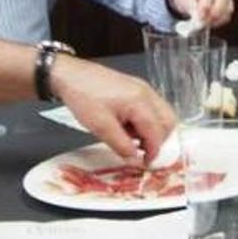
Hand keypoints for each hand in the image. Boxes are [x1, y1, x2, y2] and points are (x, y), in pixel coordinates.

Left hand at [49, 55, 176, 166]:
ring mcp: (142, 88)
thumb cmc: (83, 95)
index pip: (157, 132)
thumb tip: (135, 159)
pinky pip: (152, 107)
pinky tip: (128, 127)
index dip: (154, 151)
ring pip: (162, 114)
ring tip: (132, 139)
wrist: (70, 74)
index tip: (146, 163)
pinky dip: (146, 121)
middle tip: (143, 153)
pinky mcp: (136, 87)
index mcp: (139, 102)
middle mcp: (146, 92)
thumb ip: (121, 145)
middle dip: (159, 140)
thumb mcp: (100, 127)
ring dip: (153, 131)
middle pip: (167, 122)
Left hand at [166, 0, 233, 26]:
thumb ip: (191, 7)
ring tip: (204, 23)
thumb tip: (199, 20)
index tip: (199, 17)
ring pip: (228, 8)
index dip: (205, 5)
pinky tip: (209, 22)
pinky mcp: (229, 2)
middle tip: (203, 23)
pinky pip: (228, 14)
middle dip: (213, 13)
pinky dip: (219, 21)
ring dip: (216, 19)